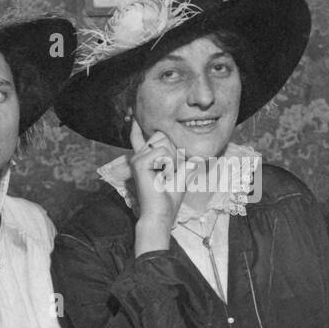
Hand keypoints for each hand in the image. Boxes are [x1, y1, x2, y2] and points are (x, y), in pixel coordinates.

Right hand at [129, 119, 196, 235]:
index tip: (133, 115)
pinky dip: (168, 164)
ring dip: (172, 160)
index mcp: (145, 158)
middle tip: (169, 173)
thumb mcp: (181, 174)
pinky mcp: (138, 163)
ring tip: (165, 176)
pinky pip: (162, 152)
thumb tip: (195, 155)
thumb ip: (184, 160)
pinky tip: (161, 177)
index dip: (137, 126)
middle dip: (174, 152)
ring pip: (163, 143)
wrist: (162, 212)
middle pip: (162, 136)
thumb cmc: (170, 196)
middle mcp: (139, 156)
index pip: (139, 137)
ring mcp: (137, 159)